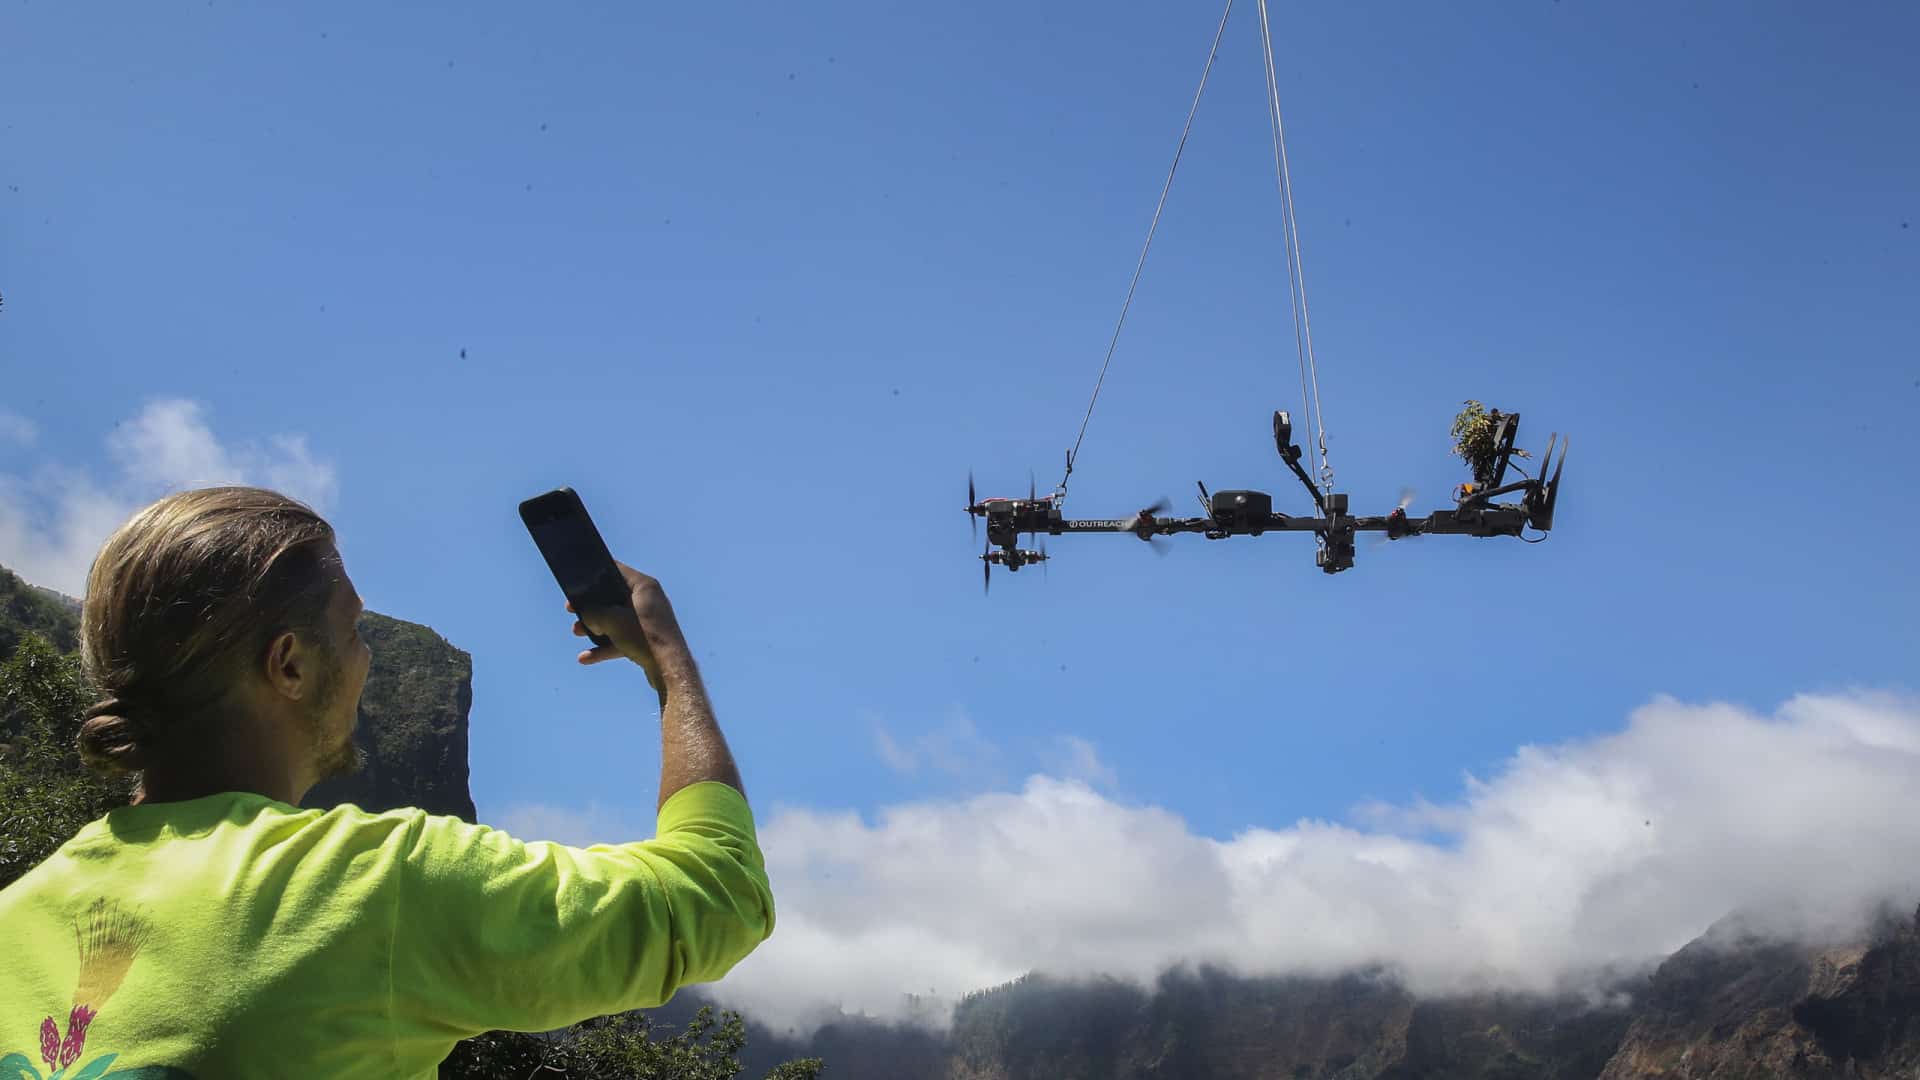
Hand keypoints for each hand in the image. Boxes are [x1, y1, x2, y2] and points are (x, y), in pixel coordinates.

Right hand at [568, 561, 690, 690]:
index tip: (579, 580)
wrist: (668, 668)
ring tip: (577, 631)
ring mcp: (648, 621)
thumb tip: (587, 617)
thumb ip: (593, 613)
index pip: (616, 570)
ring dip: (595, 627)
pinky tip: (585, 658)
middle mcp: (648, 601)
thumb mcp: (611, 620)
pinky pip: (621, 639)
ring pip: (616, 620)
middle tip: (572, 609)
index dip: (595, 574)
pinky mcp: (647, 640)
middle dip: (591, 606)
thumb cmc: (643, 636)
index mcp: (644, 587)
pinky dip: (605, 647)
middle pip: (613, 598)